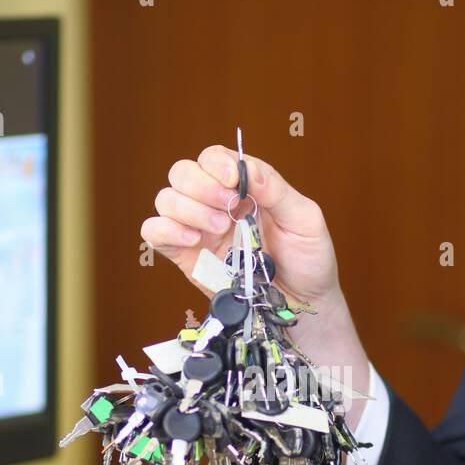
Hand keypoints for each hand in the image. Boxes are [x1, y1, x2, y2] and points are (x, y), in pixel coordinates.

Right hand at [141, 146, 370, 425]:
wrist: (303, 307)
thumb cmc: (309, 261)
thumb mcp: (305, 219)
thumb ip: (276, 190)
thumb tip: (245, 170)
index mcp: (244, 188)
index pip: (213, 158)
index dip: (215, 164)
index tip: (232, 183)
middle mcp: (215, 204)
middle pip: (182, 173)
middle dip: (200, 186)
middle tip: (227, 211)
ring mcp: (198, 230)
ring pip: (166, 199)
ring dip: (186, 208)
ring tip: (218, 229)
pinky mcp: (186, 257)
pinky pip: (154, 233)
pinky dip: (165, 229)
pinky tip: (192, 240)